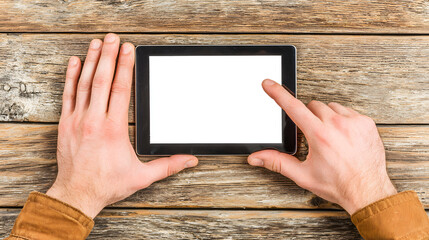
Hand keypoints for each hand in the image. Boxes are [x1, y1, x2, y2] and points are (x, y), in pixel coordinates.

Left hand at [46, 33, 197, 217]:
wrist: (76, 195)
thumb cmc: (107, 184)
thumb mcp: (142, 176)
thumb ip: (167, 166)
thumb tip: (190, 160)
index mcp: (113, 129)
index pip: (120, 90)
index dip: (125, 67)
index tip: (128, 51)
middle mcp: (94, 120)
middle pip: (102, 81)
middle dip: (108, 56)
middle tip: (114, 38)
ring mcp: (78, 120)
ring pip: (85, 84)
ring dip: (92, 61)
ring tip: (97, 43)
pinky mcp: (66, 123)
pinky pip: (68, 95)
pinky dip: (71, 77)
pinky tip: (76, 63)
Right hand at [248, 79, 396, 213]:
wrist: (367, 192)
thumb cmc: (338, 184)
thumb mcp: (303, 175)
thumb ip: (277, 162)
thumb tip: (257, 157)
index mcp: (320, 135)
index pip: (293, 107)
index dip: (278, 94)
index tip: (269, 84)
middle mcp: (338, 125)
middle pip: (312, 105)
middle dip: (308, 117)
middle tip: (312, 134)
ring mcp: (355, 122)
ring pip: (331, 106)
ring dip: (326, 117)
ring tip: (329, 136)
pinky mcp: (367, 123)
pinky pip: (348, 111)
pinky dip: (343, 120)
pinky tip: (343, 135)